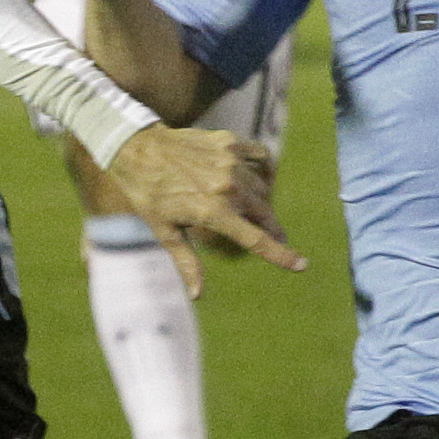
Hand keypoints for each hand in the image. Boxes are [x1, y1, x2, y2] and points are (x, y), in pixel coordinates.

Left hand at [103, 126, 303, 292]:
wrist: (135, 148)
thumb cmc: (147, 194)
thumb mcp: (165, 232)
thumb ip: (187, 263)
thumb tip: (197, 296)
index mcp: (213, 213)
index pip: (256, 240)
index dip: (281, 255)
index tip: (302, 264)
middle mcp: (227, 187)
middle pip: (265, 214)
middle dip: (273, 228)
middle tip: (277, 237)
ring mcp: (230, 162)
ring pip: (261, 187)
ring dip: (263, 201)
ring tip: (256, 209)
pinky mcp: (229, 143)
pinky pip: (259, 157)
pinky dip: (262, 168)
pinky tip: (256, 178)